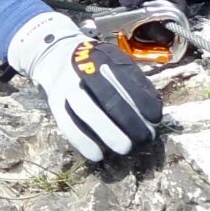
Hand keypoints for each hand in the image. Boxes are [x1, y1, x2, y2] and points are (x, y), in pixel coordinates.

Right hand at [8, 12, 163, 162]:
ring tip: (126, 148)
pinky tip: (98, 155)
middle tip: (144, 138)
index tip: (155, 118)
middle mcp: (81, 70)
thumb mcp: (112, 61)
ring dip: (106, 131)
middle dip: (127, 119)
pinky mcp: (54, 103)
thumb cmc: (94, 64)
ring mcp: (65, 86)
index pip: (124, 78)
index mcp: (101, 57)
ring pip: (84, 109)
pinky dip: (82, 141)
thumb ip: (131, 80)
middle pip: (105, 94)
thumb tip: (153, 112)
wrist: (54, 55)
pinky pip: (66, 124)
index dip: (142, 100)